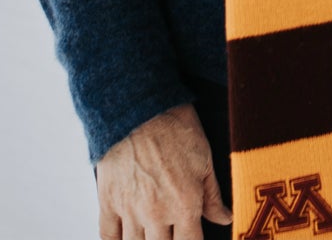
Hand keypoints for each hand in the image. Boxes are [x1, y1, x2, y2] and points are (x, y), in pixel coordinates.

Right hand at [95, 103, 231, 239]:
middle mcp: (156, 214)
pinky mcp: (108, 201)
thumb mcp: (204, 157)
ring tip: (151, 233)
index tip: (191, 236)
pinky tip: (124, 238)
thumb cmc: (175, 127)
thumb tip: (225, 217)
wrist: (138, 105)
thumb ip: (212, 194)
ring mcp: (129, 210)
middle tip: (170, 231)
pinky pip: (107, 237)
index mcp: (184, 206)